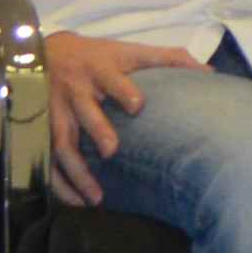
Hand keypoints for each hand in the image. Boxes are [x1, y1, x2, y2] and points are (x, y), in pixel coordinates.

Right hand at [37, 29, 165, 202]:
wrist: (41, 54)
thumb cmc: (97, 56)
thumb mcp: (129, 50)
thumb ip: (168, 58)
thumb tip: (209, 72)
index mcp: (100, 70)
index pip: (112, 79)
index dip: (123, 90)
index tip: (138, 105)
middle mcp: (76, 92)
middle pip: (83, 112)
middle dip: (97, 129)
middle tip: (111, 151)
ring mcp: (56, 113)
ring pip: (62, 143)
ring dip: (77, 171)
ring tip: (96, 197)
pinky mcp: (43, 131)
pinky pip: (48, 160)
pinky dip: (60, 183)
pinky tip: (76, 202)